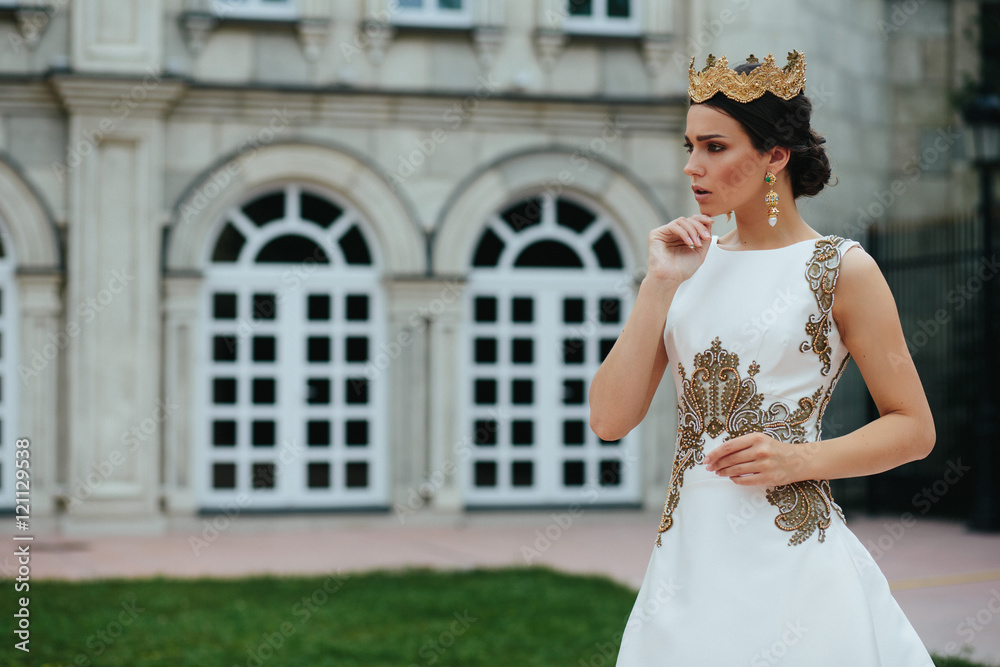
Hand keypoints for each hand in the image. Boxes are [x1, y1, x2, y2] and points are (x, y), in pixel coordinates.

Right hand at [647, 215, 713, 284]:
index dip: (702, 220)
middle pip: (688, 220)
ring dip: (693, 230)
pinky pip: (673, 226)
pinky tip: (688, 243)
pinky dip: (684, 233)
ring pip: (682, 221)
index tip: (712, 222)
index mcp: (682, 237)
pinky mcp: (656, 234)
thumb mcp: (699, 252)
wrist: (670, 279)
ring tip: (696, 244)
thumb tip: (709, 224)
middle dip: (699, 227)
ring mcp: (664, 233)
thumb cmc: (682, 270)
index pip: (692, 222)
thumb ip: (704, 239)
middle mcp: (673, 234)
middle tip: (705, 237)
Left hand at [703, 433, 817, 486]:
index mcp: (756, 438)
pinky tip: (731, 478)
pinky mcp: (769, 478)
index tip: (706, 459)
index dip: (715, 454)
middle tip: (709, 468)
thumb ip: (742, 445)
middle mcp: (760, 451)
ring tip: (718, 473)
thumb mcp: (760, 440)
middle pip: (731, 459)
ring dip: (724, 472)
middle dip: (717, 464)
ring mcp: (765, 465)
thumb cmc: (775, 449)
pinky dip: (736, 480)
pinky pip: (746, 480)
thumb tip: (720, 454)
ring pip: (737, 470)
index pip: (729, 446)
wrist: (799, 460)